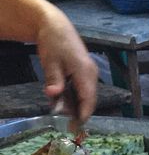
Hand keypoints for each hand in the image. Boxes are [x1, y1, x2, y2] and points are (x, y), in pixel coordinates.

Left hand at [35, 5, 97, 127]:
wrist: (56, 26)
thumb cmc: (53, 42)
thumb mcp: (50, 61)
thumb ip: (54, 79)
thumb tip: (53, 95)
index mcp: (86, 72)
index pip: (89, 100)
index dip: (83, 115)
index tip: (75, 127)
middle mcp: (92, 75)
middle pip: (90, 101)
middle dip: (79, 113)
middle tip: (67, 125)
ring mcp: (91, 74)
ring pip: (86, 97)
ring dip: (76, 106)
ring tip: (64, 113)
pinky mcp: (87, 73)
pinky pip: (84, 90)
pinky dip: (75, 98)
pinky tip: (64, 100)